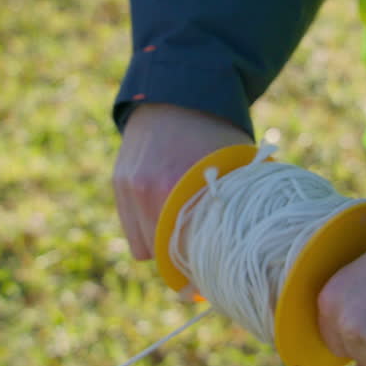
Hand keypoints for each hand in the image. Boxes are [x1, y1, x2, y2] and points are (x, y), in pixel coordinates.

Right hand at [113, 103, 251, 259]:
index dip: (202, 266)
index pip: (186, 251)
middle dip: (182, 258)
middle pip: (163, 254)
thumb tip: (246, 245)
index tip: (214, 271)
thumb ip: (233, 205)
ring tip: (182, 235)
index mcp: (178, 187)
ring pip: (142, 247)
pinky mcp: (119, 184)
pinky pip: (130, 229)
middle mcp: (147, 190)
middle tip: (201, 255)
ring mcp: (129, 188)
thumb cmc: (215, 132)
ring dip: (161, 247)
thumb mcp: (234, 166)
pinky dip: (146, 231)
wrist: (177, 93)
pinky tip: (165, 219)